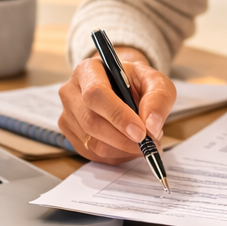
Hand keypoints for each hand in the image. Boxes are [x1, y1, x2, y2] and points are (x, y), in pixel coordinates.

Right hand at [58, 48, 176, 162]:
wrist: (122, 88)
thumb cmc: (136, 83)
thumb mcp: (155, 82)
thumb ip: (158, 99)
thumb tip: (151, 126)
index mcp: (88, 70)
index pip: (96, 94)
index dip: (118, 116)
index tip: (140, 132)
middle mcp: (71, 92)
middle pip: (91, 122)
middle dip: (123, 139)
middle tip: (148, 144)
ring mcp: (68, 115)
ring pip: (93, 142)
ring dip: (123, 149)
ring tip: (143, 141)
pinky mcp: (71, 135)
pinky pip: (94, 154)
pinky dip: (117, 155)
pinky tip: (128, 145)